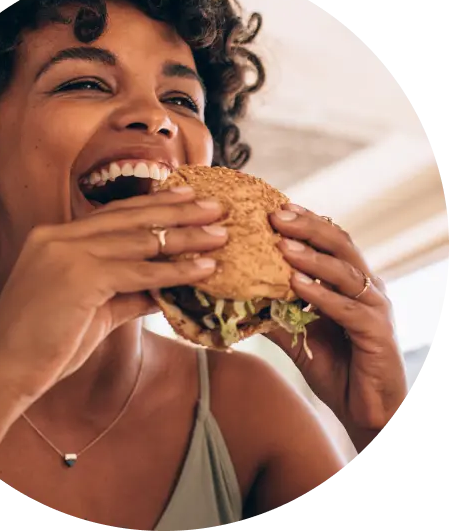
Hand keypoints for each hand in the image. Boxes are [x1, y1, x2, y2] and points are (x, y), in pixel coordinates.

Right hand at [0, 188, 227, 406]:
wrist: (3, 372)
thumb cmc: (45, 344)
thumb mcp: (93, 310)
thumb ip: (128, 292)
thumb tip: (166, 288)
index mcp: (56, 237)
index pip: (115, 214)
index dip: (154, 204)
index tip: (187, 197)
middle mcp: (59, 236)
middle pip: (132, 217)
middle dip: (179, 210)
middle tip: (216, 205)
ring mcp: (66, 252)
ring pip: (141, 240)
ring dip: (186, 237)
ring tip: (221, 234)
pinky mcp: (78, 276)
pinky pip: (139, 271)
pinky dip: (175, 270)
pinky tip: (204, 268)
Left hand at [265, 204, 406, 431]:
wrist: (366, 409)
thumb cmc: (335, 367)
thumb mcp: (298, 335)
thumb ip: (276, 313)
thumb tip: (238, 298)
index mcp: (350, 282)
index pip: (330, 241)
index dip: (305, 222)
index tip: (275, 207)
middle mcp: (367, 288)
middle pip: (340, 245)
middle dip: (307, 227)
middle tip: (276, 214)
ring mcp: (375, 308)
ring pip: (344, 272)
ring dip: (312, 257)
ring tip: (282, 244)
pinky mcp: (378, 333)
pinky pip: (347, 308)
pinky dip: (321, 294)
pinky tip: (296, 284)